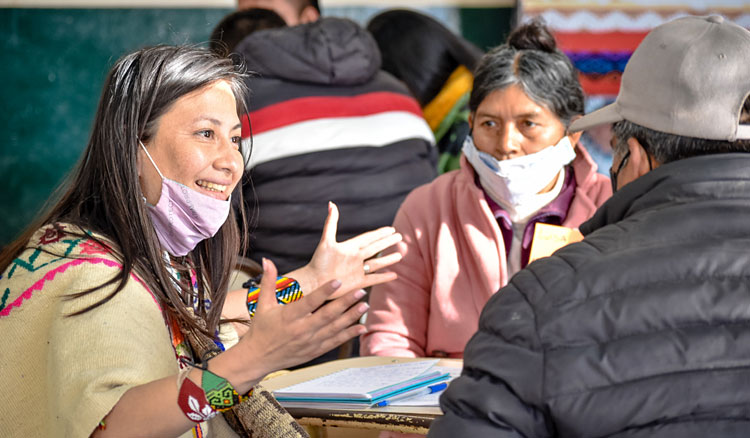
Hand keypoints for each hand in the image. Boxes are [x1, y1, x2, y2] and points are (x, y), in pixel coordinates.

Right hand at [231, 258, 368, 382]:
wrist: (259, 357)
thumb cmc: (261, 329)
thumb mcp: (263, 304)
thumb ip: (269, 282)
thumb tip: (268, 260)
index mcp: (289, 316)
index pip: (309, 302)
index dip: (324, 291)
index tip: (338, 281)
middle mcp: (301, 330)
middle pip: (327, 315)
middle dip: (346, 303)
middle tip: (361, 291)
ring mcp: (310, 342)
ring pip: (334, 328)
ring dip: (351, 317)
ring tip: (364, 305)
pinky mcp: (315, 351)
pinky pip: (335, 342)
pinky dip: (349, 335)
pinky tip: (361, 327)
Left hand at [294, 202, 401, 297]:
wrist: (314, 282)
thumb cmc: (318, 262)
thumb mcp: (326, 241)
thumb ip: (331, 223)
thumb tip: (331, 203)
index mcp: (350, 247)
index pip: (369, 238)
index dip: (380, 233)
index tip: (391, 229)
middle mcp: (356, 257)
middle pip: (376, 248)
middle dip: (387, 242)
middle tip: (399, 237)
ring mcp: (357, 270)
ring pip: (377, 263)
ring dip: (388, 259)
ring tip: (400, 255)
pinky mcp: (358, 282)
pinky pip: (374, 279)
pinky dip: (384, 277)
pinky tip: (394, 275)